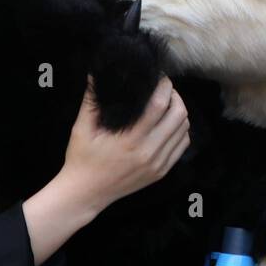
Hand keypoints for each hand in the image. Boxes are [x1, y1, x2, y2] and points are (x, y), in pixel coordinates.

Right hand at [60, 74, 190, 215]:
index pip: (159, 105)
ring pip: (184, 130)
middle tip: (165, 89)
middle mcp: (148, 152)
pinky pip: (182, 147)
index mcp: (130, 140)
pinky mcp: (161, 172)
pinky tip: (169, 124)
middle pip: (178, 116)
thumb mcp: (81, 128)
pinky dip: (181, 132)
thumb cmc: (81, 158)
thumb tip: (95, 72)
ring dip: (180, 113)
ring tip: (168, 104)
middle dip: (176, 96)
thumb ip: (91, 100)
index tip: (160, 77)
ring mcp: (157, 164)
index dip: (164, 87)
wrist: (86, 193)